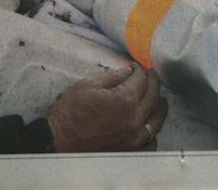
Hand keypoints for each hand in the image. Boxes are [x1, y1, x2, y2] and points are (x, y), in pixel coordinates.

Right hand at [48, 63, 167, 151]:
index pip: (141, 79)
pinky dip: (153, 131)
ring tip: (158, 100)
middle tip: (150, 75)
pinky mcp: (131, 151)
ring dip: (158, 106)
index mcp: (125, 100)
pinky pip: (151, 142)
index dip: (139, 69)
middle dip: (153, 82)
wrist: (59, 141)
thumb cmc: (70, 112)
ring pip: (156, 120)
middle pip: (153, 96)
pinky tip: (149, 125)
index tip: (135, 67)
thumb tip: (129, 71)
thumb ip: (113, 76)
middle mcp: (135, 119)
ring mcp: (135, 138)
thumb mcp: (88, 85)